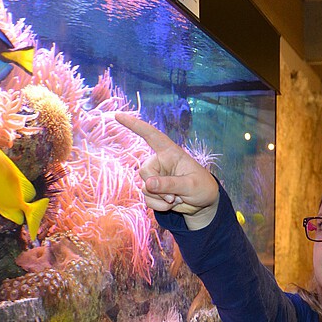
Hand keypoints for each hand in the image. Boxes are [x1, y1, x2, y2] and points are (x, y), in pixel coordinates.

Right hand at [115, 113, 218, 227]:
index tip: (117, 115)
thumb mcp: (190, 185)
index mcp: (170, 152)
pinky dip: (159, 206)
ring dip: (160, 199)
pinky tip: (172, 204)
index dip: (134, 125)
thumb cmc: (202, 187)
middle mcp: (159, 162)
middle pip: (144, 172)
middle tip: (174, 197)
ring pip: (144, 188)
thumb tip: (148, 184)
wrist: (204, 203)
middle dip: (156, 188)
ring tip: (177, 199)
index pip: (150, 135)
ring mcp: (155, 177)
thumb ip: (170, 184)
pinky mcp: (153, 191)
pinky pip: (147, 199)